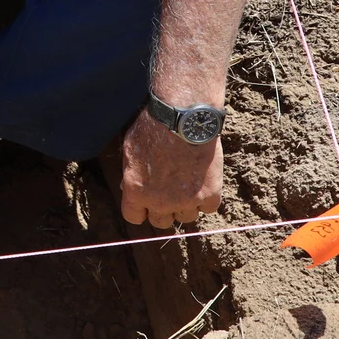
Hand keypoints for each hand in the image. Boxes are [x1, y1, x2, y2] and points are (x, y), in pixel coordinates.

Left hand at [119, 105, 223, 227]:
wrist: (185, 117)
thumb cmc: (154, 127)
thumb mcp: (130, 149)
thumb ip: (131, 173)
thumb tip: (129, 186)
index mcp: (136, 192)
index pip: (134, 217)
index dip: (140, 209)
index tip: (146, 201)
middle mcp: (160, 202)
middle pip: (160, 222)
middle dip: (163, 209)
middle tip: (168, 192)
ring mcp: (186, 200)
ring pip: (186, 217)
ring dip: (186, 205)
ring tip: (188, 183)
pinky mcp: (209, 194)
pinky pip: (208, 208)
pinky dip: (207, 198)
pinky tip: (204, 182)